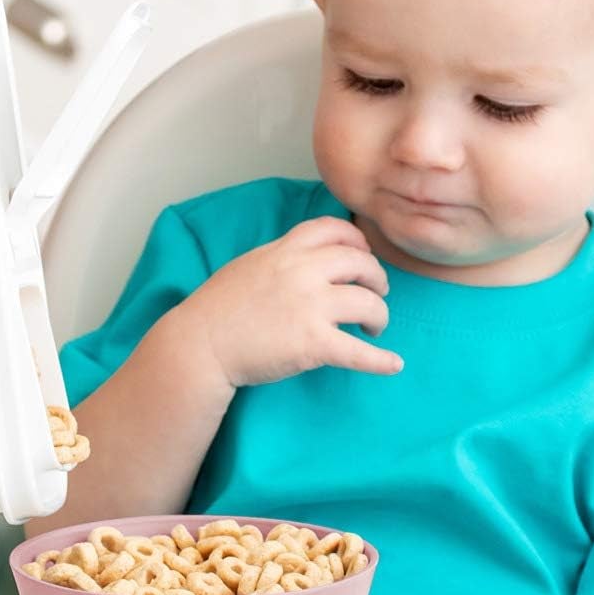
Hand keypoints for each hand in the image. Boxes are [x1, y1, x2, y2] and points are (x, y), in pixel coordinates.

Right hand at [177, 215, 402, 387]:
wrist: (200, 344)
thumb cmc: (219, 308)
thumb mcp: (250, 265)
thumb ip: (284, 258)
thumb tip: (312, 259)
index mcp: (285, 250)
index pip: (335, 230)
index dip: (358, 243)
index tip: (363, 257)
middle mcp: (302, 272)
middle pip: (362, 263)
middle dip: (377, 279)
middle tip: (377, 294)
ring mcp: (310, 307)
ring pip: (369, 303)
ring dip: (380, 316)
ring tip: (374, 328)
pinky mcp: (312, 344)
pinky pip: (359, 352)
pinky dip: (381, 360)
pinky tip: (393, 364)